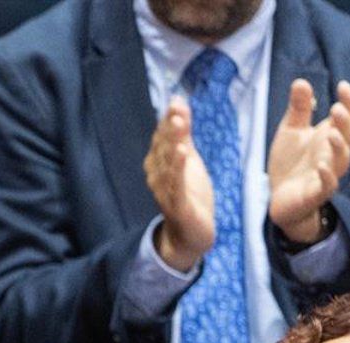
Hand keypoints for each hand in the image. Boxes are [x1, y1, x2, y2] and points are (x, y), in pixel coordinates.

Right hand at [143, 96, 213, 270]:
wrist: (191, 234)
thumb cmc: (189, 195)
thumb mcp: (188, 159)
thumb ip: (183, 133)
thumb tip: (178, 101)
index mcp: (159, 164)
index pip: (162, 138)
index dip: (169, 120)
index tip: (177, 101)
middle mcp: (157, 176)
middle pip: (163, 148)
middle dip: (170, 127)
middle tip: (177, 107)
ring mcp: (166, 191)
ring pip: (168, 163)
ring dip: (172, 143)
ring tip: (179, 124)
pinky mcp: (177, 206)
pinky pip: (176, 185)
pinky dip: (178, 168)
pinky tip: (183, 152)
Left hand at [267, 79, 349, 242]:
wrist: (280, 198)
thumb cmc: (290, 163)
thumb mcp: (291, 131)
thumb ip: (298, 109)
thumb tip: (301, 81)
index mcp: (329, 136)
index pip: (346, 117)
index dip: (349, 101)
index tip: (343, 85)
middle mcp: (333, 154)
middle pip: (348, 136)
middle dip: (345, 122)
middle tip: (336, 108)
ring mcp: (327, 173)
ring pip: (341, 160)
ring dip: (339, 147)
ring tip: (332, 133)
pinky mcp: (316, 193)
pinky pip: (327, 185)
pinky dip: (327, 176)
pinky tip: (321, 166)